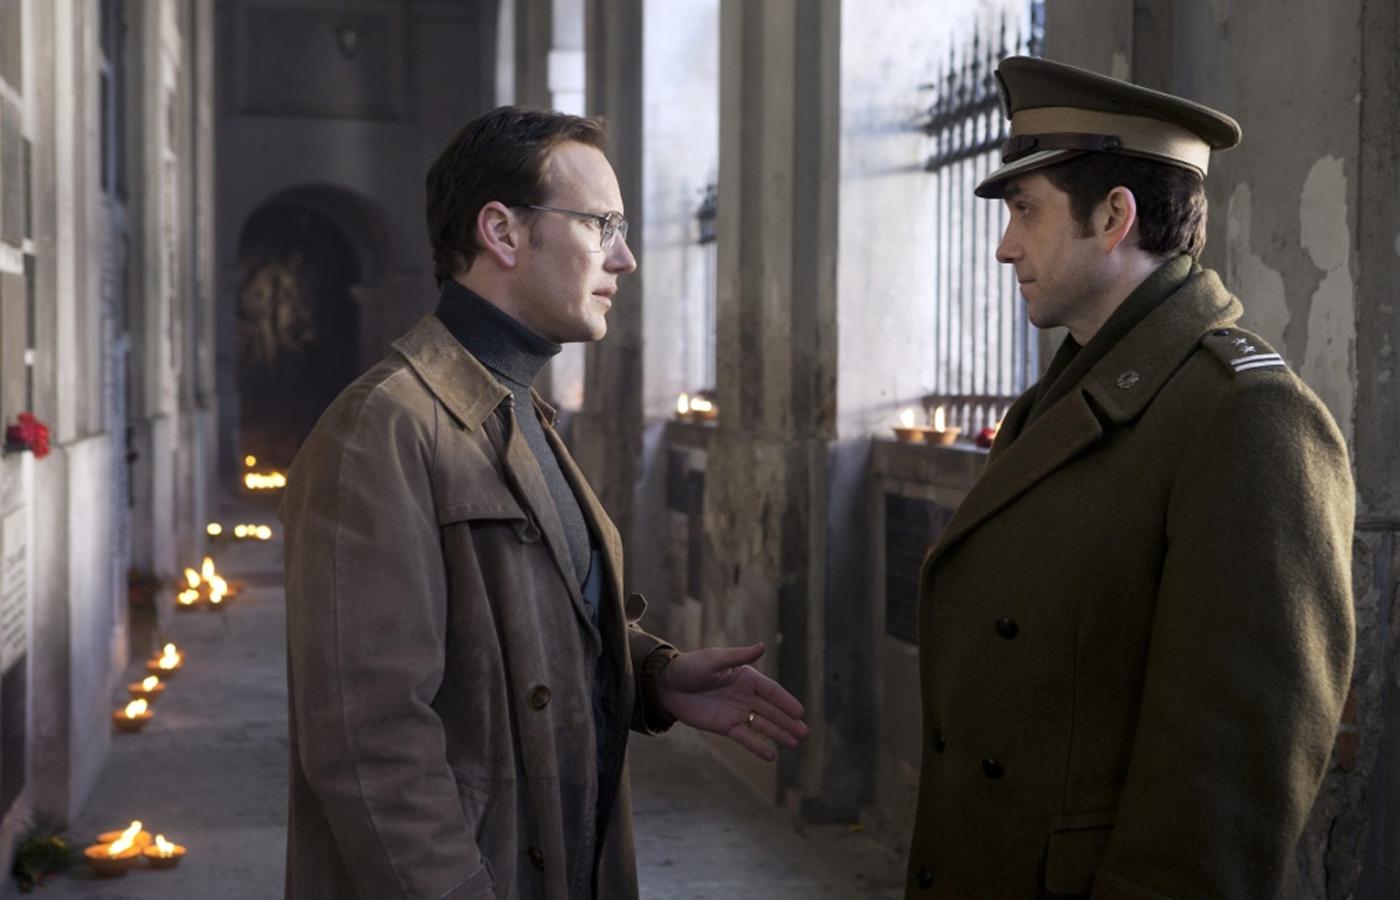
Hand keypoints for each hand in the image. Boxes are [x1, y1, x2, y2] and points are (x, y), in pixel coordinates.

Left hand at [656, 643, 808, 760]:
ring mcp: (736, 712)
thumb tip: (762, 646)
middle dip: (788, 722)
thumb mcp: (715, 659)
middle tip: (805, 734)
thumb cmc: (690, 667)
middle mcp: (745, 695)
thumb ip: (739, 657)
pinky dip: (757, 746)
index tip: (800, 712)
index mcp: (745, 677)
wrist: (667, 685)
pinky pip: (745, 737)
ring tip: (795, 744)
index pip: (770, 691)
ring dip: (778, 734)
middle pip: (771, 710)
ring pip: (762, 725)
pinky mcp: (724, 726)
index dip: (785, 701)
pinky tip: (771, 755)